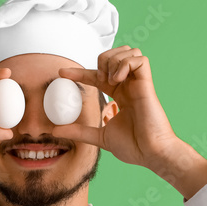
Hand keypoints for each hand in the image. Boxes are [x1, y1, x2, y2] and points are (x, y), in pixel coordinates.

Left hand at [52, 46, 179, 169]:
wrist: (151, 153)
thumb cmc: (133, 147)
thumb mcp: (99, 137)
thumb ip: (79, 131)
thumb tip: (55, 131)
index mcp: (120, 96)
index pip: (97, 76)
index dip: (80, 72)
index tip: (61, 73)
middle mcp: (129, 86)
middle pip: (115, 55)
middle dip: (102, 61)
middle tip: (100, 81)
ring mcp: (139, 84)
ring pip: (128, 51)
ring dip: (114, 60)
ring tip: (111, 81)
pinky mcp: (147, 84)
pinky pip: (140, 59)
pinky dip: (125, 64)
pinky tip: (118, 80)